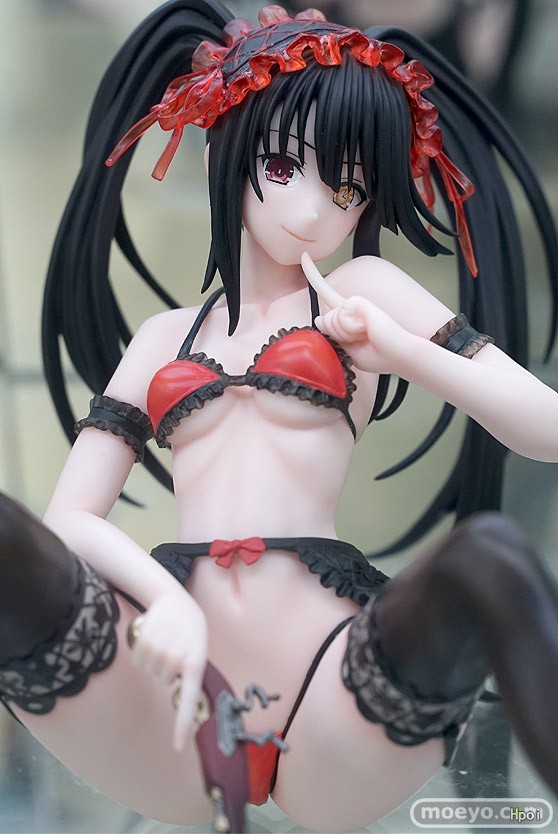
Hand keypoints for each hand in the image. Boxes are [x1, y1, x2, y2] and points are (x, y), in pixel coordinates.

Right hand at [129, 592, 207, 751]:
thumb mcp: (197, 648)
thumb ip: (190, 672)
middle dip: (166, 667)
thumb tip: (180, 693)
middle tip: (173, 645)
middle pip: (163, 680)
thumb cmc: (188, 628)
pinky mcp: (144, 643)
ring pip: (149, 670)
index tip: (177, 747)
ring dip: (153, 658)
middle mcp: (178, 661)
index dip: (182, 725)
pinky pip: (138, 660)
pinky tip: (151, 634)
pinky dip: (141, 651)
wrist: (175, 600)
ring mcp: (160, 653)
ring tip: (164, 638)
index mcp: (196, 664)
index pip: (190, 700)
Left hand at [301, 252, 411, 374]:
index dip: (313, 274)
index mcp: (350, 314)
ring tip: (367, 335)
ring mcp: (356, 302)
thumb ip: (334, 333)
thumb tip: (319, 319)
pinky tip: (367, 330)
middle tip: (362, 340)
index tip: (304, 256)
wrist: (402, 353)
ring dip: (346, 335)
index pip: (327, 293)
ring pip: (331, 322)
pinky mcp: (358, 301)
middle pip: (325, 321)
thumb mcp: (351, 349)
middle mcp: (352, 305)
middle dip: (338, 336)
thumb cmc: (382, 354)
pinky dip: (351, 331)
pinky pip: (340, 319)